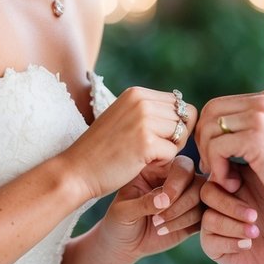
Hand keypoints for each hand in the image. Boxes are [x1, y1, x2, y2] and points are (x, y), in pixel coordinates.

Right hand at [64, 86, 196, 202]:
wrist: (77, 171)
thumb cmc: (103, 150)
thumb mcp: (125, 118)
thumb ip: (150, 111)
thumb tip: (186, 111)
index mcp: (137, 92)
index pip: (180, 104)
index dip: (174, 125)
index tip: (154, 138)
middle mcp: (141, 101)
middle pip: (185, 119)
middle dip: (174, 138)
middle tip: (150, 150)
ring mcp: (143, 120)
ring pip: (181, 135)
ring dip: (169, 150)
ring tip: (144, 156)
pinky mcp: (146, 142)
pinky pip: (173, 153)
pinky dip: (161, 163)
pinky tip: (140, 164)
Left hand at [101, 156, 202, 262]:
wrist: (122, 244)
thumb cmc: (118, 221)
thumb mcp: (124, 210)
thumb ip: (144, 202)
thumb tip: (166, 200)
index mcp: (158, 168)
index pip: (181, 165)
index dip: (177, 182)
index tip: (163, 201)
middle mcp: (176, 180)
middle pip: (197, 181)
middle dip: (181, 201)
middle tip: (158, 217)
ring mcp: (186, 198)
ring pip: (202, 200)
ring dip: (183, 215)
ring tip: (158, 225)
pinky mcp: (192, 218)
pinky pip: (202, 217)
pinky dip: (186, 225)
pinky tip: (164, 232)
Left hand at [196, 89, 263, 219]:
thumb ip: (254, 128)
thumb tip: (216, 130)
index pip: (221, 105)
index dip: (209, 132)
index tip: (215, 159)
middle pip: (210, 112)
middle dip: (204, 142)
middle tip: (214, 169)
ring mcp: (261, 117)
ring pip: (210, 129)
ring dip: (212, 159)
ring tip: (228, 181)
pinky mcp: (257, 138)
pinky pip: (217, 148)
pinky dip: (218, 170)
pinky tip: (233, 185)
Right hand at [200, 168, 263, 263]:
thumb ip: (261, 166)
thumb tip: (251, 147)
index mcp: (229, 180)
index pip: (216, 172)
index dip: (226, 178)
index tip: (243, 186)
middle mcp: (217, 200)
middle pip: (207, 194)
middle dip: (231, 206)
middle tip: (254, 215)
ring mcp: (212, 223)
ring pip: (209, 219)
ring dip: (234, 227)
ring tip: (255, 232)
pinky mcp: (212, 246)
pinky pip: (210, 242)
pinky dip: (231, 243)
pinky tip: (248, 244)